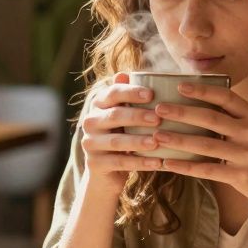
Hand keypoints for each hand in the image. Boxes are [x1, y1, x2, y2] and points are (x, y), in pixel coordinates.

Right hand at [79, 72, 164, 193]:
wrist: (106, 174)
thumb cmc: (123, 138)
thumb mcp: (126, 117)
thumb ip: (128, 98)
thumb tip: (127, 73)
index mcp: (99, 105)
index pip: (112, 93)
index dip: (131, 92)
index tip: (152, 94)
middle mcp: (90, 122)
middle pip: (114, 116)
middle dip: (137, 116)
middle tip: (158, 119)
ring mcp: (90, 144)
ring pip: (116, 141)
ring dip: (138, 141)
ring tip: (157, 142)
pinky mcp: (95, 164)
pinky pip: (119, 162)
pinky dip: (140, 163)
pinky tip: (157, 162)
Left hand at [153, 82, 247, 211]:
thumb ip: (233, 118)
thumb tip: (197, 104)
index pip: (226, 97)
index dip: (202, 90)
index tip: (180, 86)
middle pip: (211, 118)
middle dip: (182, 113)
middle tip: (159, 109)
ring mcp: (247, 155)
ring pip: (206, 145)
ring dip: (178, 140)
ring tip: (157, 136)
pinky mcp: (241, 176)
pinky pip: (207, 170)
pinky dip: (186, 167)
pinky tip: (168, 164)